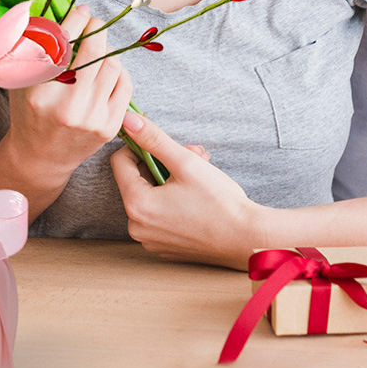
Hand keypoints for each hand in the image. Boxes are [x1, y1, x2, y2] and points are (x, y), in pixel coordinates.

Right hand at [5, 5, 132, 185]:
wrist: (40, 157)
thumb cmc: (28, 112)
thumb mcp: (20, 82)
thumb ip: (32, 49)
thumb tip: (58, 15)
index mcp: (38, 93)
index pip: (63, 45)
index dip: (76, 21)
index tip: (81, 10)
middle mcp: (66, 108)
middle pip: (92, 52)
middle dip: (96, 29)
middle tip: (94, 23)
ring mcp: (91, 119)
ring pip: (112, 65)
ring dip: (108, 49)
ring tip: (98, 47)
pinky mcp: (109, 127)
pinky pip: (124, 85)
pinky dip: (119, 69)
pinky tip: (109, 66)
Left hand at [111, 113, 259, 268]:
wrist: (246, 240)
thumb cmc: (219, 202)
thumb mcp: (185, 163)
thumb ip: (154, 139)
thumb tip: (128, 120)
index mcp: (137, 205)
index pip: (120, 162)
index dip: (139, 145)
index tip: (160, 141)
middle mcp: (137, 227)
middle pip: (138, 179)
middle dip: (162, 161)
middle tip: (192, 154)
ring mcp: (151, 239)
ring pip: (151, 195)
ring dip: (171, 179)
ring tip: (201, 172)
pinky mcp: (165, 246)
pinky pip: (159, 214)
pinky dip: (173, 200)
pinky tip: (197, 194)